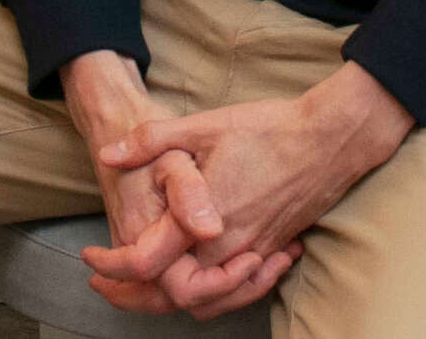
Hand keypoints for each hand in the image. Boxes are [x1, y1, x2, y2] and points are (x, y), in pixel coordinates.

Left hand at [84, 63, 412, 316]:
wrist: (333, 138)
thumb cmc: (269, 129)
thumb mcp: (204, 125)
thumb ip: (152, 141)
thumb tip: (109, 154)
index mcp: (204, 221)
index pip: (148, 265)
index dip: (112, 266)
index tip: (93, 257)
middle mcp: (229, 248)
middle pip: (175, 295)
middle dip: (137, 294)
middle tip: (108, 281)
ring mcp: (255, 253)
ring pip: (210, 300)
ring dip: (178, 296)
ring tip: (148, 283)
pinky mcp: (275, 250)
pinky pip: (238, 289)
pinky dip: (216, 289)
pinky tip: (204, 268)